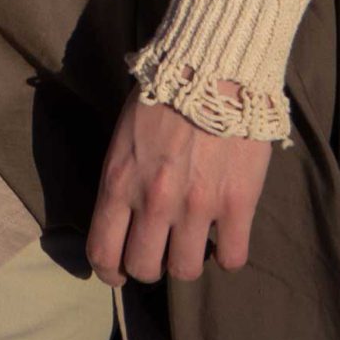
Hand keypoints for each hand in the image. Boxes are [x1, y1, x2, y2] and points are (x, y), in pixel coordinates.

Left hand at [86, 88, 271, 285]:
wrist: (211, 68)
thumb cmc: (162, 97)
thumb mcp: (123, 138)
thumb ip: (123, 181)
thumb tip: (124, 219)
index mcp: (119, 182)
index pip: (103, 251)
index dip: (109, 271)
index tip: (119, 271)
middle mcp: (154, 202)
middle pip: (144, 269)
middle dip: (149, 266)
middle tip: (159, 252)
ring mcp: (197, 207)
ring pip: (185, 270)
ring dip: (187, 261)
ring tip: (192, 241)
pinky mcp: (237, 204)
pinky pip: (232, 258)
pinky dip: (228, 255)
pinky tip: (226, 237)